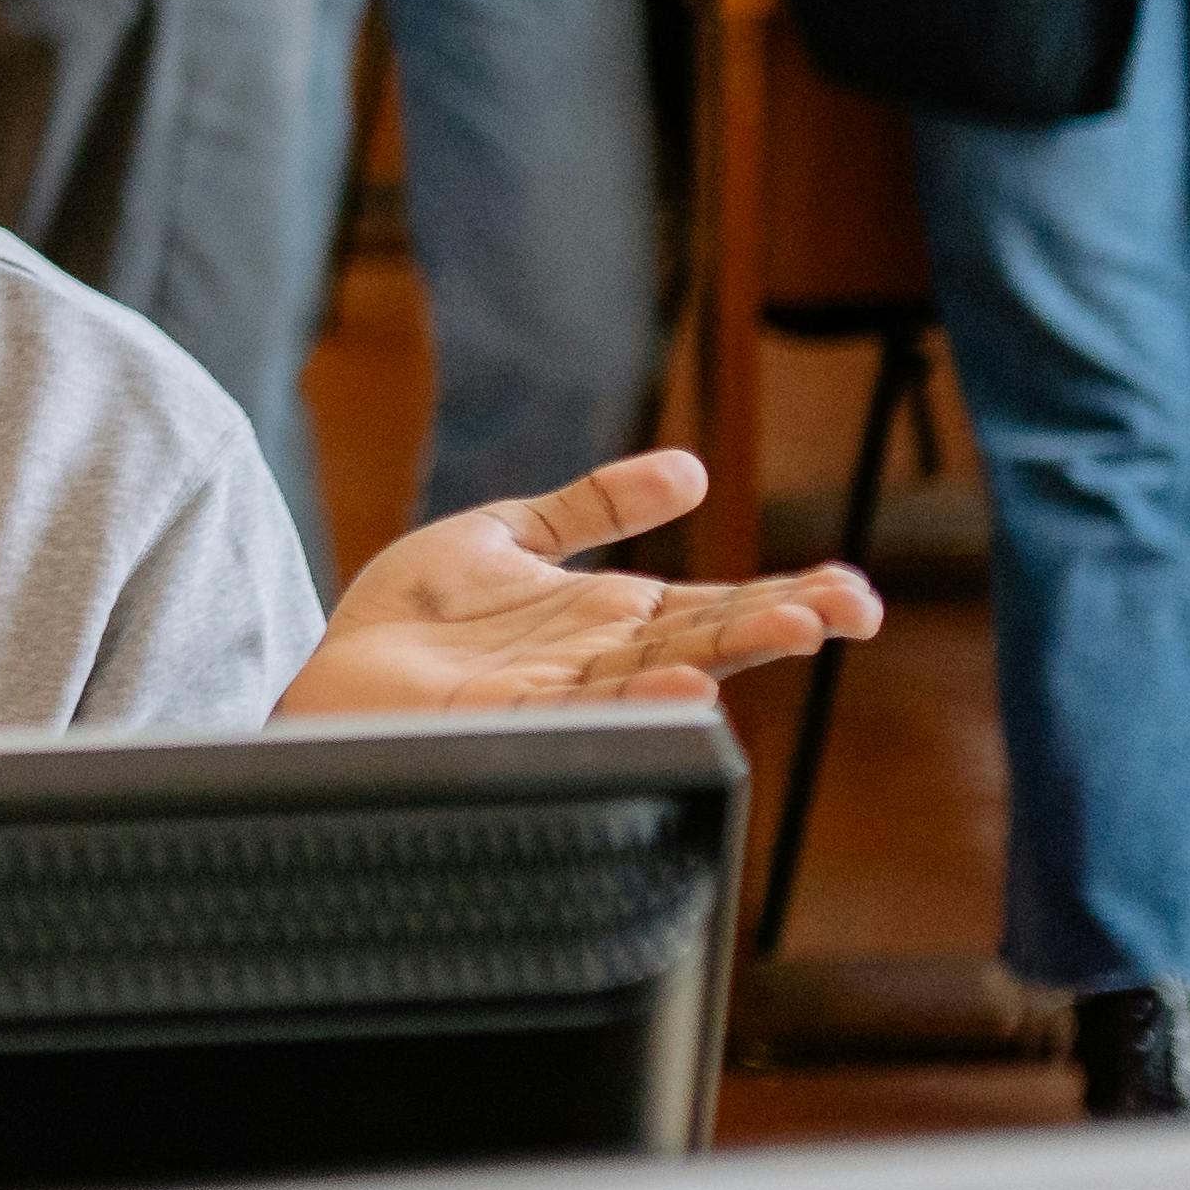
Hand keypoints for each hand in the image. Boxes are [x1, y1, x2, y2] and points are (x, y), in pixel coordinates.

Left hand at [277, 450, 880, 716]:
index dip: (786, 597)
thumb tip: (692, 470)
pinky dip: (637, 702)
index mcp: (610, 619)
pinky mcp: (507, 719)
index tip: (854, 593)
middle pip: (708, 636)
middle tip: (856, 609)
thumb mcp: (507, 537)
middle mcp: (600, 660)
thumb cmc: (414, 620)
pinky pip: (582, 712)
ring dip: (728, 654)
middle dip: (782, 622)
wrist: (333, 671)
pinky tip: (684, 686)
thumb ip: (594, 507)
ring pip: (661, 673)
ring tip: (797, 631)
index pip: (717, 604)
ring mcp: (559, 693)